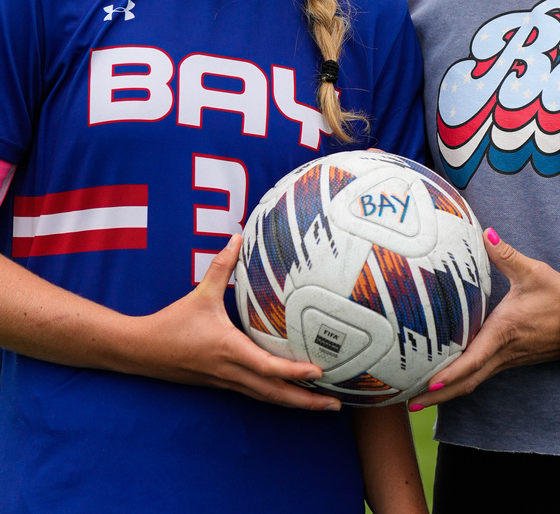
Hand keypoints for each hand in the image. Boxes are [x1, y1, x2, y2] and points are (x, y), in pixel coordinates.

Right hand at [127, 235, 339, 409]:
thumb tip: (238, 237)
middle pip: (274, 393)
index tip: (319, 372)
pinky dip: (277, 396)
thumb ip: (221, 265)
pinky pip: (255, 394)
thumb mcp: (201, 292)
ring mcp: (227, 381)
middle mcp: (231, 371)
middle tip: (335, 403)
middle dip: (305, 401)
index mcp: (229, 349)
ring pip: (266, 397)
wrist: (141, 351)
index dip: (294, 371)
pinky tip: (291, 394)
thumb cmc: (172, 323)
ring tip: (323, 404)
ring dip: (295, 403)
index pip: (267, 366)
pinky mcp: (223, 383)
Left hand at [409, 228, 559, 409]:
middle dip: (438, 395)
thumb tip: (486, 233)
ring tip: (420, 397)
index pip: (473, 360)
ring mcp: (508, 358)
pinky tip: (447, 379)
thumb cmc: (559, 298)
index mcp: (503, 332)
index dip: (451, 375)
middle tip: (410, 404)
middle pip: (467, 381)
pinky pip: (482, 374)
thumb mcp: (533, 272)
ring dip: (449, 392)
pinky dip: (462, 381)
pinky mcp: (511, 358)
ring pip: (474, 381)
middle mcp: (503, 351)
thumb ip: (506, 254)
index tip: (430, 385)